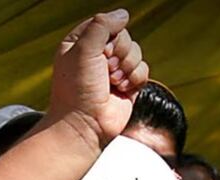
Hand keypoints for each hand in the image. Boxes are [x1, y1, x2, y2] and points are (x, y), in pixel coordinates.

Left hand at [49, 9, 148, 146]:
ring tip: (112, 82)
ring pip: (136, 52)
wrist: (84, 125)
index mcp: (79, 44)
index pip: (105, 24)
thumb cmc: (77, 91)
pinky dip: (135, 78)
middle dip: (120, 52)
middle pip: (124, 37)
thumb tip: (123, 14)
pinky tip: (121, 90)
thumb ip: (102, 25)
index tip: (101, 50)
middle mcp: (96, 57)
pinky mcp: (127, 85)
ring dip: (127, 67)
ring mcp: (113, 71)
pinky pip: (143, 69)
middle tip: (106, 69)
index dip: (108, 35)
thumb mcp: (83, 49)